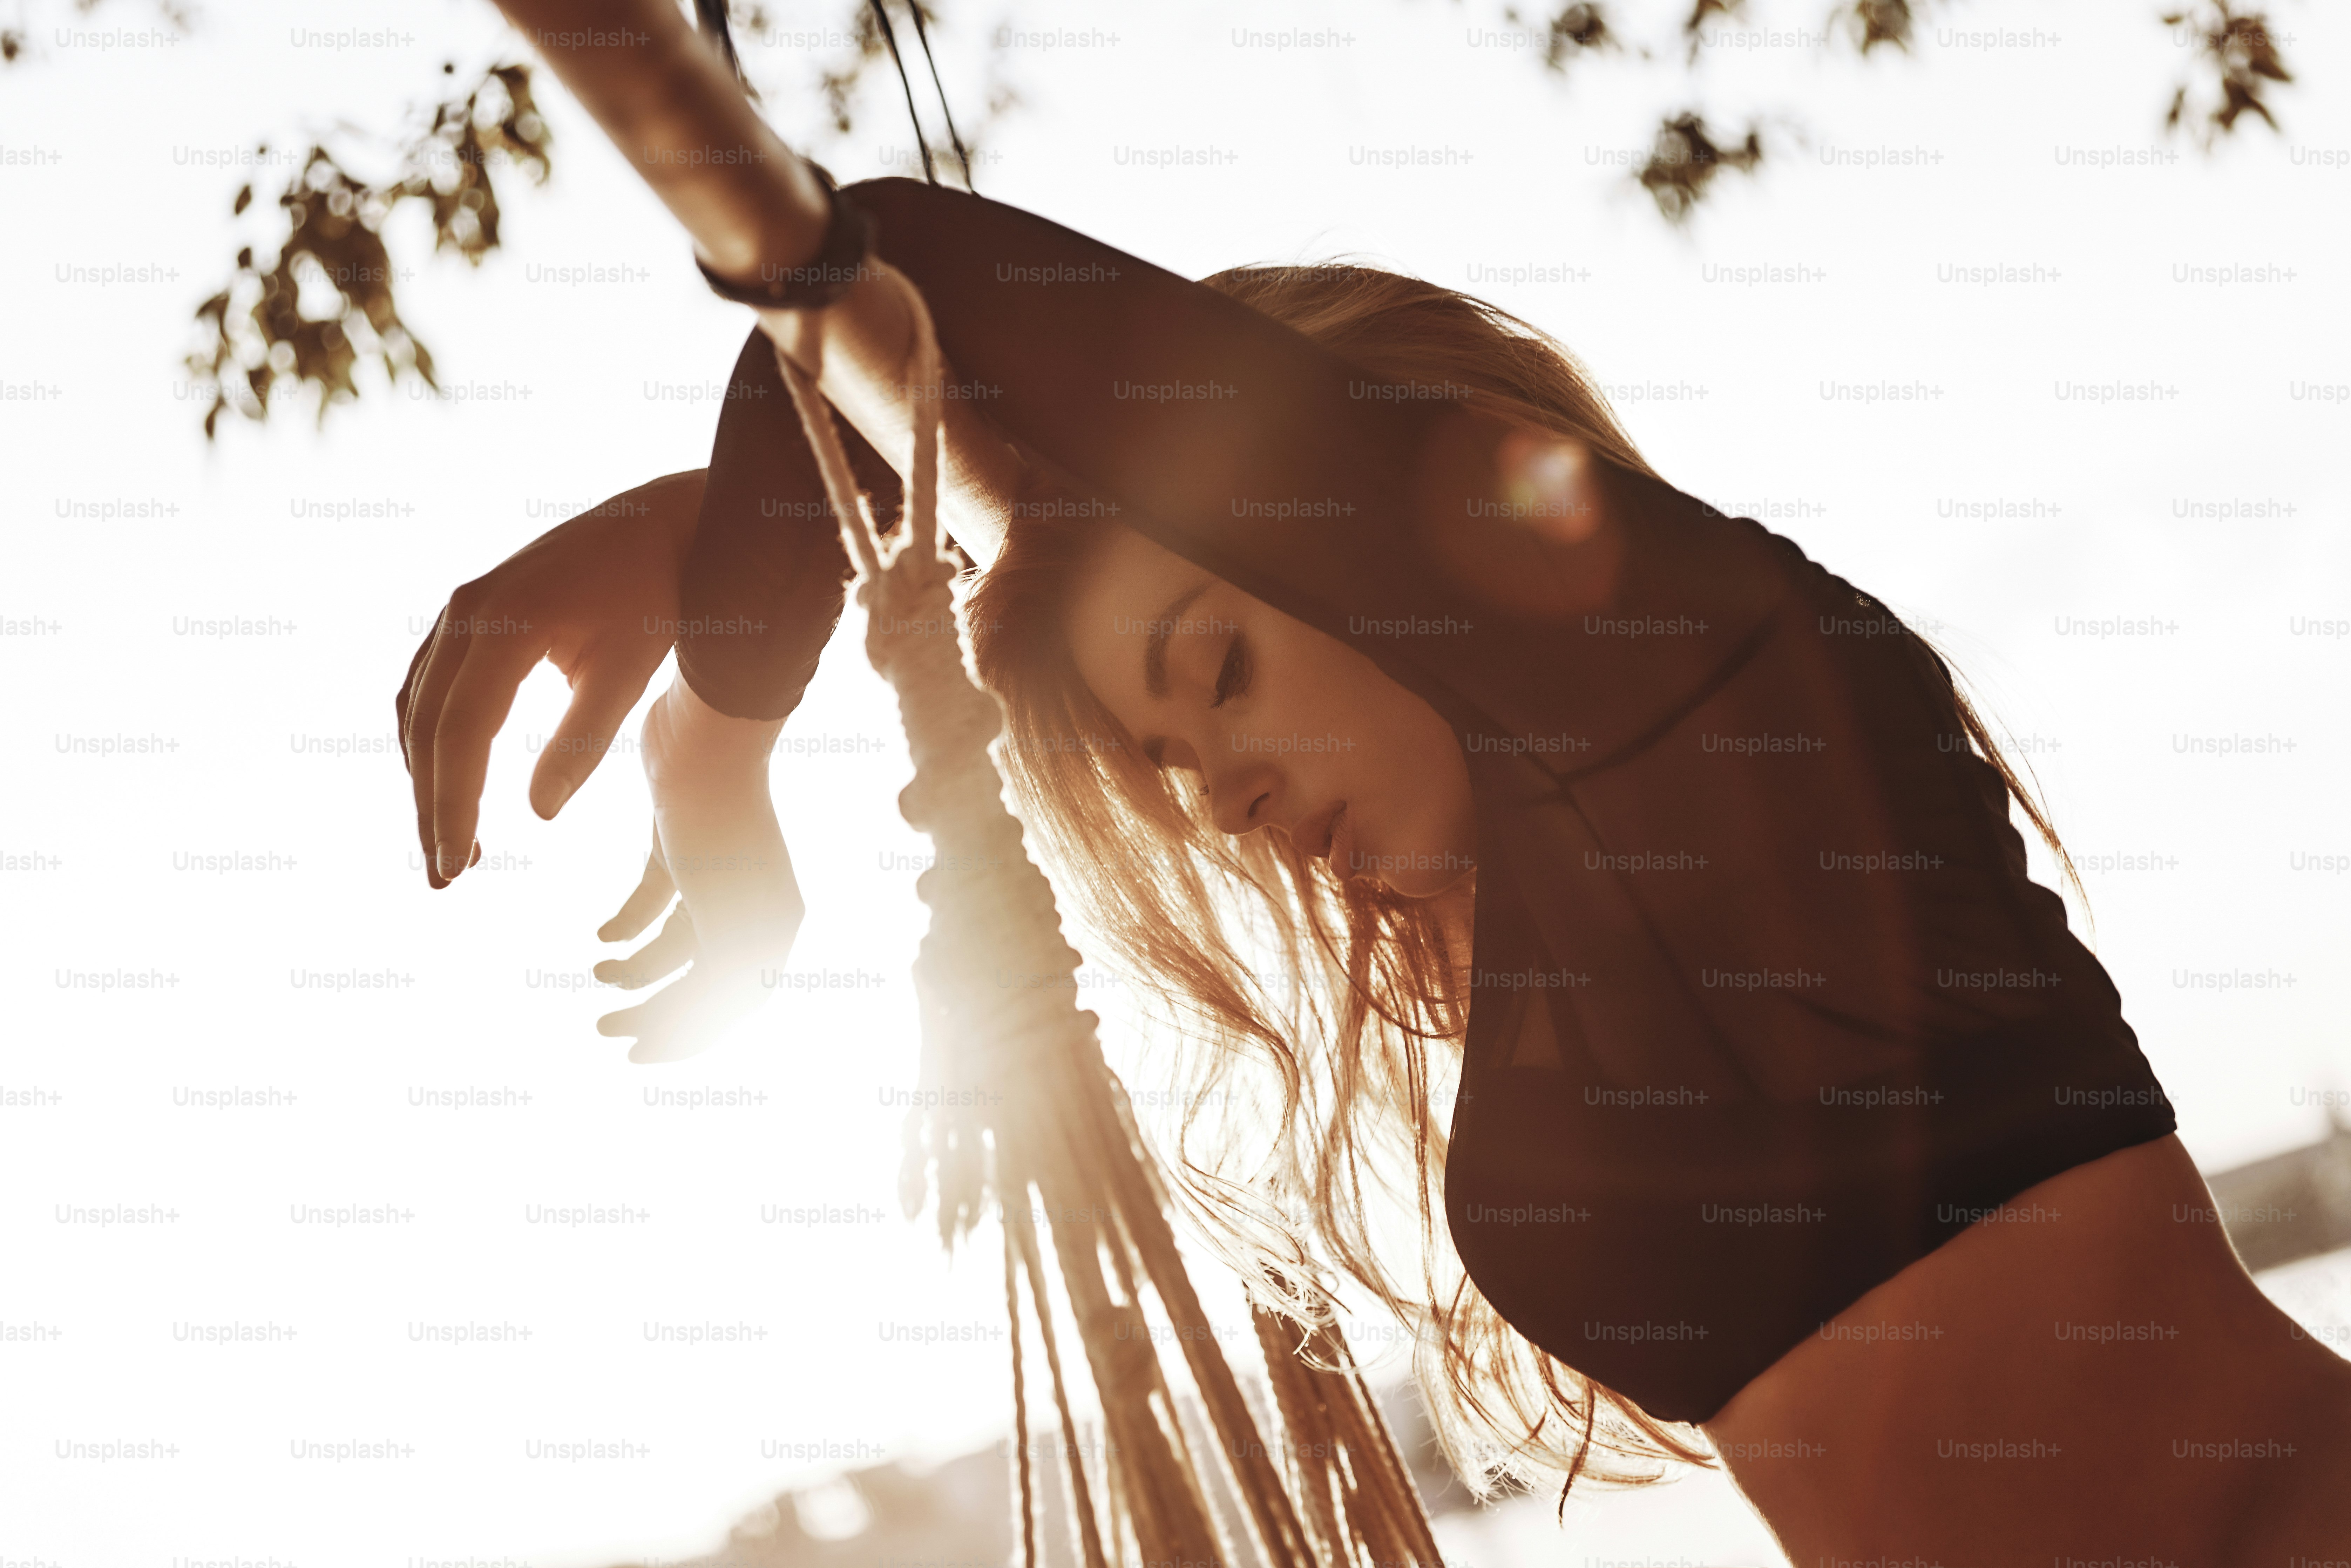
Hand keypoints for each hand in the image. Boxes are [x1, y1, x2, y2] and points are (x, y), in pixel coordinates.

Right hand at [396, 470, 705, 886]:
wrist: (668, 523)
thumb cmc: (659, 597)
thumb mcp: (627, 673)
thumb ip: (582, 743)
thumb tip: (540, 814)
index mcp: (502, 627)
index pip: (460, 735)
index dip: (452, 804)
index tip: (457, 863)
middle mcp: (466, 612)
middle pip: (427, 727)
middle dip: (430, 806)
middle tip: (445, 875)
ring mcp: (462, 607)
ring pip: (418, 708)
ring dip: (426, 777)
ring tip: (452, 842)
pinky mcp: (472, 611)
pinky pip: (430, 683)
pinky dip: (431, 737)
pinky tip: (448, 781)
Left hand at [593, 675, 804, 1062]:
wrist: (705, 736)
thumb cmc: (717, 827)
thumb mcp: (724, 916)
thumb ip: (720, 980)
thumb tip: (700, 1031)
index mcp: (771, 927)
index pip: (730, 1006)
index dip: (685, 1038)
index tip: (635, 1057)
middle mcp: (750, 905)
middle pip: (700, 979)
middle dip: (653, 1010)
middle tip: (603, 1030)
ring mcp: (716, 875)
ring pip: (674, 944)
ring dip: (635, 968)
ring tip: (595, 976)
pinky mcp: (681, 846)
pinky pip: (655, 902)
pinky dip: (628, 923)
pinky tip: (600, 937)